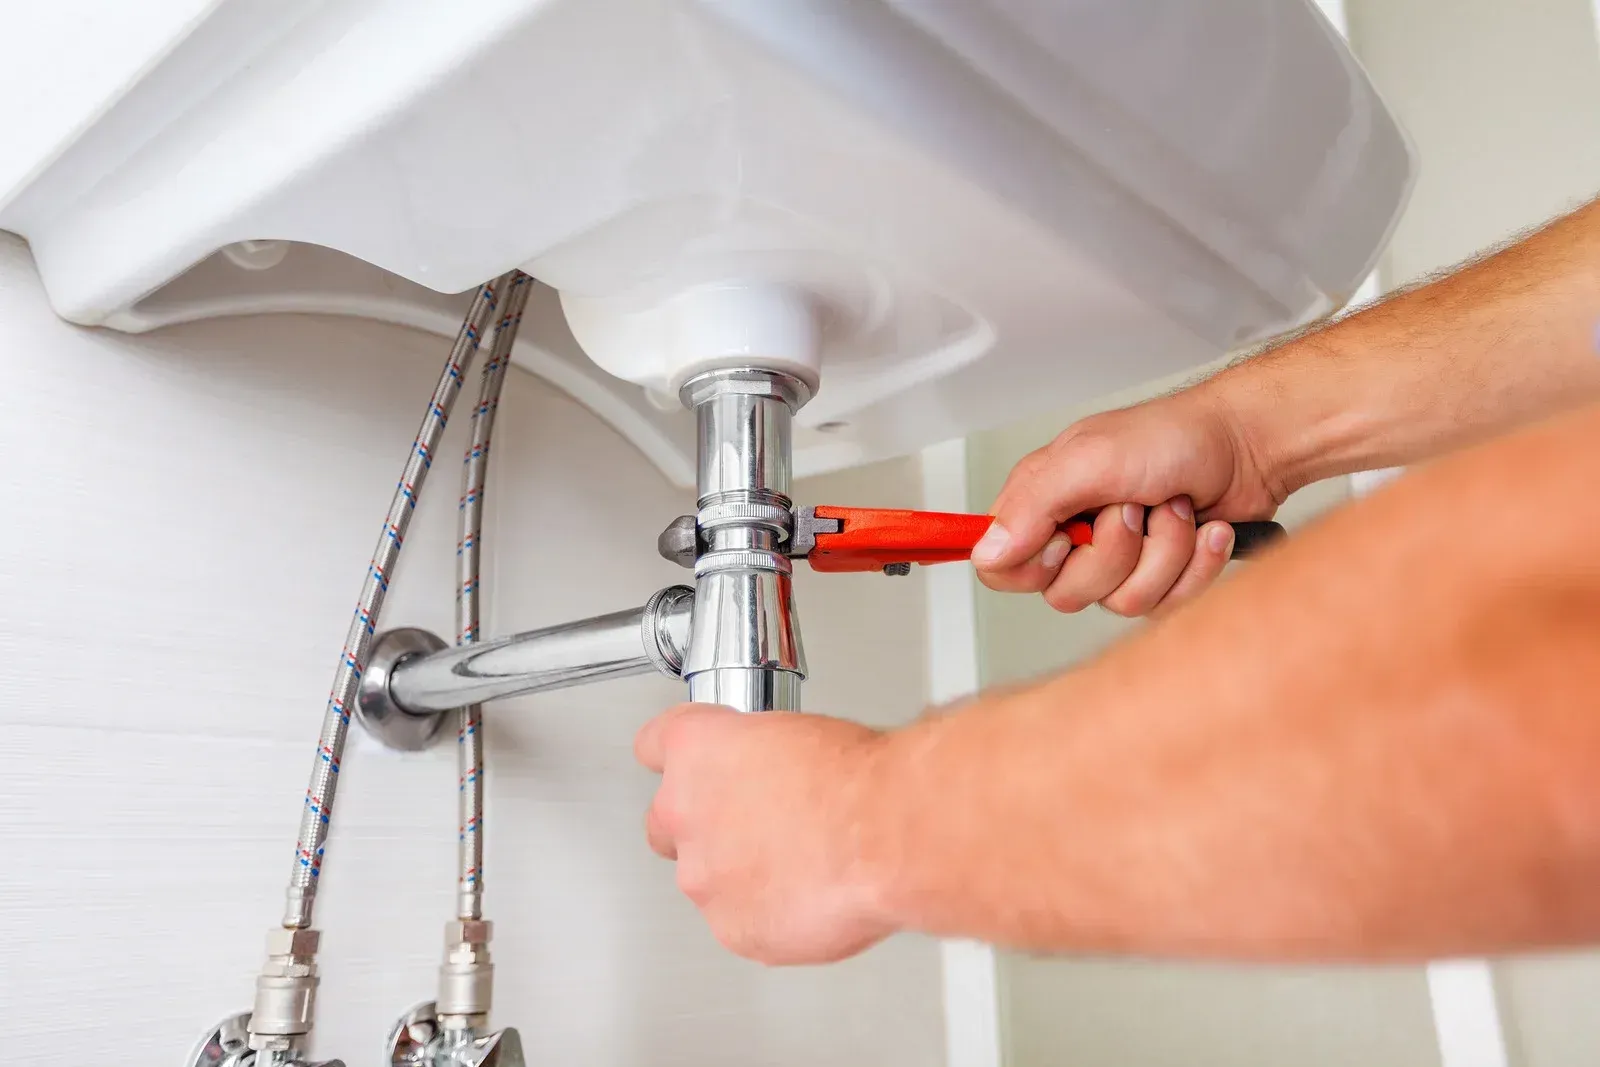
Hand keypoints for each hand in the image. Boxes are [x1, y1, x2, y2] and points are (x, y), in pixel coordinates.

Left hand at [635, 704, 895, 964]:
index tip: (694, 767)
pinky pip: (740, 923)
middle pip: (665, 822)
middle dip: (702, 827)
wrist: (887, 834)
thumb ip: (759, 759)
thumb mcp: (799, 734)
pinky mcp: (732, 928)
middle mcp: (683, 811)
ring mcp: (703, 876)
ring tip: (800, 864)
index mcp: (695, 749)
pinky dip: (769, 915)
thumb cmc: (856, 779)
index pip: (653, 746)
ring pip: (705, 879)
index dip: (681, 760)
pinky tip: (809, 896)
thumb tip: (769, 774)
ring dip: (739, 874)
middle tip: (753, 826)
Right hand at [973, 387, 1281, 615]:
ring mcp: (1119, 560)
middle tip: (1134, 508)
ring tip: (1175, 510)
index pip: (1000, 568)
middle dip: (1115, 554)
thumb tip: (988, 550)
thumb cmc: (1175, 437)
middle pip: (1066, 594)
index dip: (1033, 567)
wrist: (1249, 446)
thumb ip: (1033, 505)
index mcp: (1043, 501)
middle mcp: (1075, 533)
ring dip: (1164, 553)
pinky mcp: (1160, 576)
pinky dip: (1196, 564)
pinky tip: (1205, 529)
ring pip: (1122, 602)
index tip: (1067, 538)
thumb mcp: (1091, 459)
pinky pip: (1167, 604)